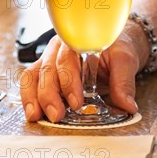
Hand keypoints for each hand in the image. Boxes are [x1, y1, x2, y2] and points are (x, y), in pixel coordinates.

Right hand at [20, 31, 141, 122]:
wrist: (112, 46)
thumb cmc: (115, 49)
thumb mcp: (125, 60)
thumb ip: (124, 82)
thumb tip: (127, 106)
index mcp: (77, 40)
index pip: (67, 59)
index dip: (69, 82)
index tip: (77, 102)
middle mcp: (59, 48)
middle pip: (47, 69)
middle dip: (49, 94)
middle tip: (57, 115)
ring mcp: (49, 60)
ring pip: (34, 75)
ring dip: (33, 97)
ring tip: (37, 116)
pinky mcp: (45, 73)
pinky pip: (30, 82)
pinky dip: (29, 97)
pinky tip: (33, 112)